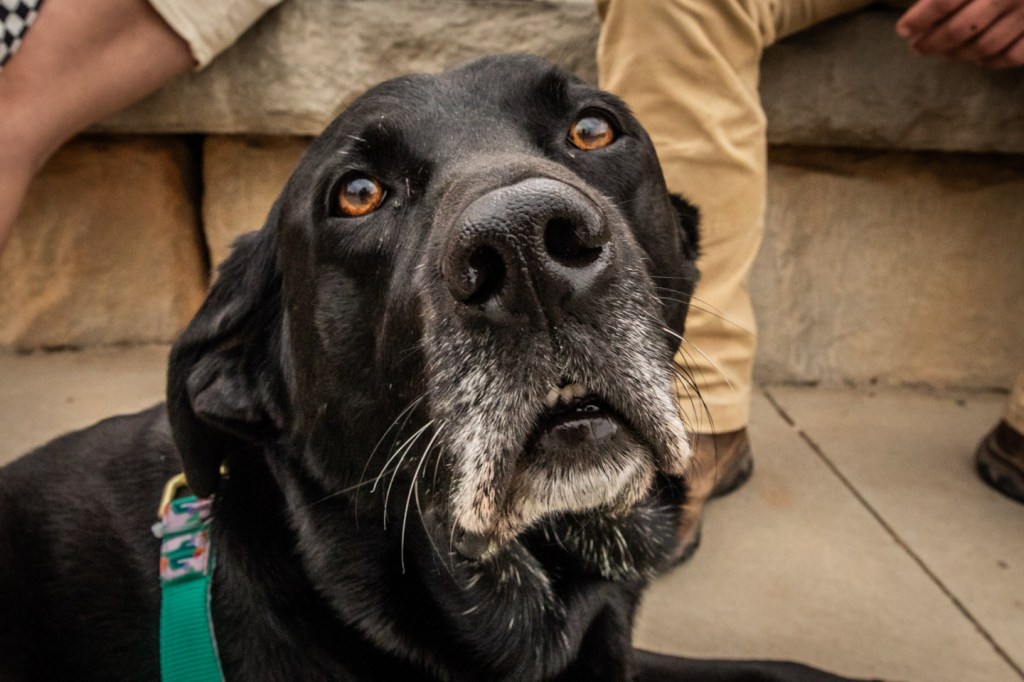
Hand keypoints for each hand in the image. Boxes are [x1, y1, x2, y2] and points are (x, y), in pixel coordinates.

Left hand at [896, 0, 1023, 67]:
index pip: (945, 0)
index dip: (920, 18)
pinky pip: (1011, 56)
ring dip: (956, 54)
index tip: (903, 29)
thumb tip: (917, 15)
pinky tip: (975, 56)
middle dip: (933, 42)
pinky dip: (989, 60)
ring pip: (983, 46)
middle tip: (916, 47)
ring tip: (941, 51)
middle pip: (961, 28)